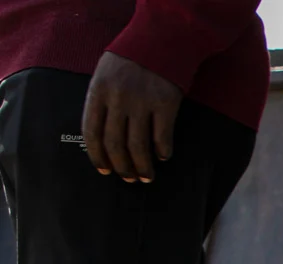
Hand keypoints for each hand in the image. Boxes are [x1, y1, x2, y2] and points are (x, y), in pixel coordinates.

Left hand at [84, 53, 181, 181]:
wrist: (161, 41)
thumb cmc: (131, 60)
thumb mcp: (105, 75)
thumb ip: (102, 102)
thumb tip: (104, 137)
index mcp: (98, 92)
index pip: (92, 132)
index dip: (97, 156)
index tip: (104, 171)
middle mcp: (117, 99)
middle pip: (115, 143)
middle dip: (121, 166)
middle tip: (129, 179)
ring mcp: (141, 102)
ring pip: (138, 145)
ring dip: (142, 166)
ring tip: (147, 177)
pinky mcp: (165, 105)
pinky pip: (162, 137)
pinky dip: (163, 151)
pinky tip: (164, 157)